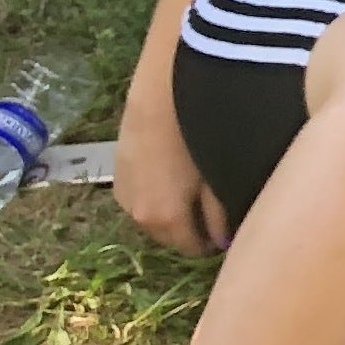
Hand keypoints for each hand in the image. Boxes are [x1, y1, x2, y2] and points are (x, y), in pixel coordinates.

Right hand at [114, 89, 227, 256]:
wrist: (162, 95)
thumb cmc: (198, 137)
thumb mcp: (218, 179)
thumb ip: (220, 217)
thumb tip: (223, 242)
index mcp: (165, 220)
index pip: (191, 249)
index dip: (211, 243)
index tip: (228, 231)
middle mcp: (138, 215)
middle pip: (168, 237)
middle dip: (190, 230)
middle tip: (213, 212)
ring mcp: (123, 194)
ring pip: (151, 217)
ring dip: (171, 213)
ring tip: (193, 189)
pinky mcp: (116, 173)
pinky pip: (139, 196)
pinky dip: (155, 194)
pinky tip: (171, 173)